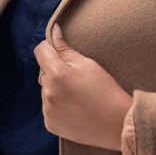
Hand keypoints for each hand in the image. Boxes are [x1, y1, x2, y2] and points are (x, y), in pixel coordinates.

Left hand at [34, 23, 132, 150]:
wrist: (114, 122)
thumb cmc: (104, 89)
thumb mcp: (87, 63)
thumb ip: (65, 48)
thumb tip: (54, 31)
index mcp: (57, 73)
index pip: (40, 51)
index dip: (48, 48)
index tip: (57, 51)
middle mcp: (48, 92)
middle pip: (43, 72)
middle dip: (54, 71)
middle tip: (75, 78)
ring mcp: (48, 109)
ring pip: (46, 90)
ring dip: (56, 89)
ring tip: (77, 95)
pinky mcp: (49, 123)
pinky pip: (48, 107)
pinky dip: (57, 105)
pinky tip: (74, 107)